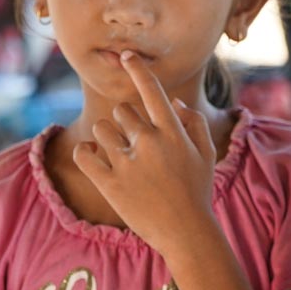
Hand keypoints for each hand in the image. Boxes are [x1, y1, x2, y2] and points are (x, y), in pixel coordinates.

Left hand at [71, 52, 219, 253]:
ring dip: (106, 137)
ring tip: (116, 154)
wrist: (186, 233)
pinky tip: (93, 158)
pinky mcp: (109, 183)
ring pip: (102, 129)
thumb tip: (175, 102)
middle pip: (122, 110)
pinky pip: (84, 154)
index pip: (151, 89)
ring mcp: (128, 162)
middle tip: (134, 143)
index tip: (126, 56)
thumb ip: (193, 123)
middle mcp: (149, 141)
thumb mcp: (205, 154)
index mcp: (173, 131)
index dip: (137, 69)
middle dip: (125, 122)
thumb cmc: (198, 192)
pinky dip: (86, 152)